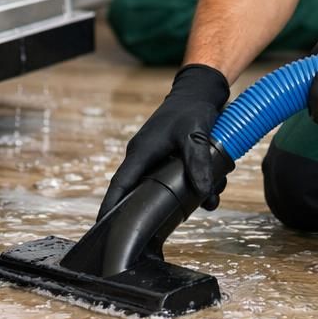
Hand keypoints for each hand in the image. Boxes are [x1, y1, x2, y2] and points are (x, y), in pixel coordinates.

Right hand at [98, 63, 230, 219]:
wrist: (200, 91)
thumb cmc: (191, 108)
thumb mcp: (195, 135)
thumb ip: (198, 162)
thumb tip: (203, 192)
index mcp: (141, 152)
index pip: (121, 185)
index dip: (111, 207)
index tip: (102, 227)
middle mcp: (145, 158)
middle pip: (146, 192)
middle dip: (163, 207)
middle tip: (173, 222)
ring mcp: (158, 159)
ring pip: (169, 188)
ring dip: (190, 194)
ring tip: (210, 197)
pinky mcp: (172, 158)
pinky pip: (180, 178)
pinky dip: (197, 184)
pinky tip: (215, 185)